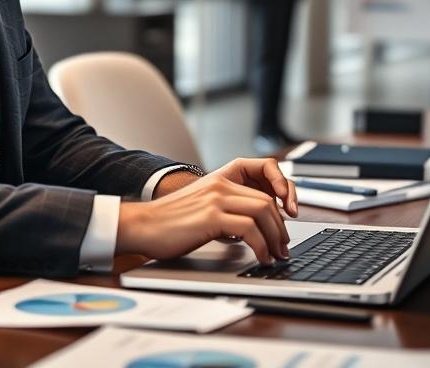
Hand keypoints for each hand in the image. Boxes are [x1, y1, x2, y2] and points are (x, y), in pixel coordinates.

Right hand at [117, 158, 297, 264]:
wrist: (141, 225)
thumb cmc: (169, 222)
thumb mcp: (203, 207)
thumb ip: (226, 208)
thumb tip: (253, 226)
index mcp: (220, 178)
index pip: (265, 171)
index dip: (284, 189)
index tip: (288, 213)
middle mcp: (220, 184)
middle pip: (268, 199)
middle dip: (281, 226)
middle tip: (283, 246)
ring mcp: (216, 199)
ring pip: (263, 211)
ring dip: (275, 237)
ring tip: (276, 255)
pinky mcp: (211, 217)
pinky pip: (250, 229)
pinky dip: (261, 246)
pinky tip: (260, 257)